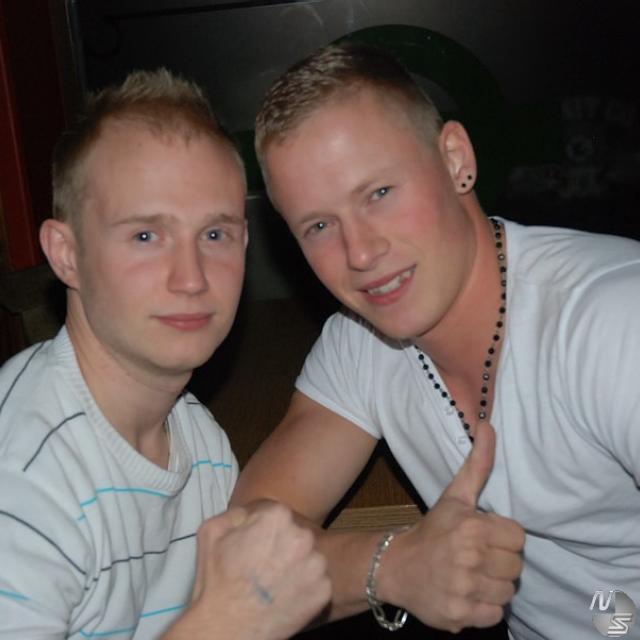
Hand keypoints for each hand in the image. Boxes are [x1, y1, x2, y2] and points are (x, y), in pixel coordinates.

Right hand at [164, 502, 330, 639]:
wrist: (227, 629)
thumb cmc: (217, 581)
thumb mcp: (211, 531)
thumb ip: (236, 513)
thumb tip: (251, 513)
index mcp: (277, 517)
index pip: (277, 514)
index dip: (264, 530)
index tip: (255, 546)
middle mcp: (302, 536)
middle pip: (296, 534)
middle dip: (283, 546)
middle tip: (264, 566)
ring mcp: (316, 565)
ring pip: (309, 557)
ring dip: (297, 566)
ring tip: (275, 583)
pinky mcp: (323, 591)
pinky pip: (317, 581)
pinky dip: (305, 588)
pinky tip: (285, 596)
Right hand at [379, 422, 524, 632]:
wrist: (395, 566)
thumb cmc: (432, 530)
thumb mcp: (455, 496)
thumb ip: (478, 463)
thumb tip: (488, 424)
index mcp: (473, 528)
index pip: (518, 537)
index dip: (502, 537)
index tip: (483, 536)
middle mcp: (470, 559)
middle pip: (516, 567)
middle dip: (499, 561)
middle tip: (476, 556)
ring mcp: (465, 590)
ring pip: (507, 592)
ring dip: (493, 585)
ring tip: (471, 575)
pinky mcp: (460, 616)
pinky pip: (494, 616)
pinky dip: (483, 608)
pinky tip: (466, 593)